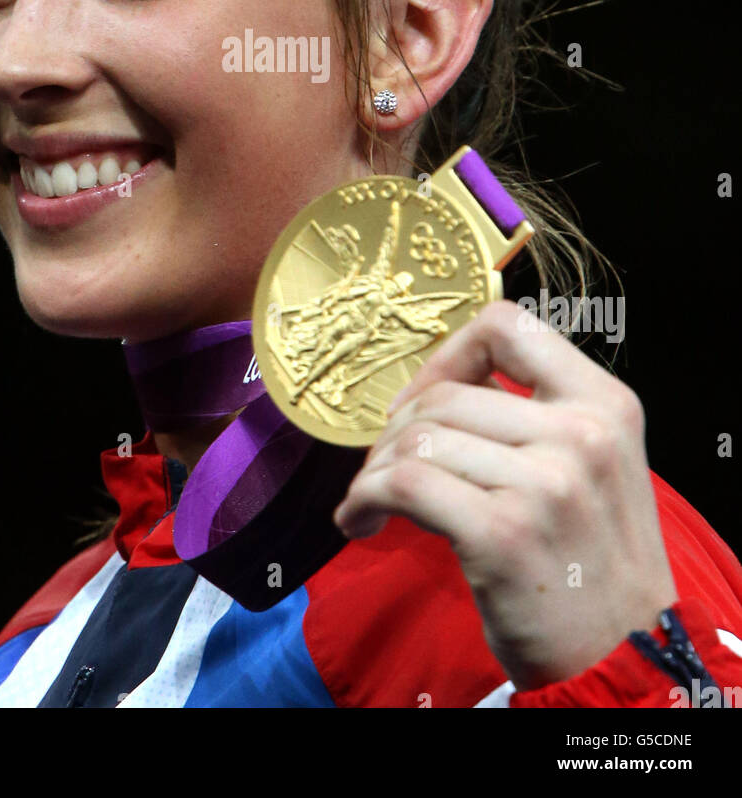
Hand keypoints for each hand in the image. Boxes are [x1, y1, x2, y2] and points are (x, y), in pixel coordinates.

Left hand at [332, 299, 676, 692]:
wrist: (622, 658)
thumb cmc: (593, 561)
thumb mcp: (597, 465)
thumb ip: (538, 412)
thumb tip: (445, 379)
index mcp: (605, 404)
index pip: (507, 325)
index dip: (449, 355)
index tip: (425, 399)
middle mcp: (582, 435)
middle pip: (446, 393)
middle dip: (398, 430)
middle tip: (387, 469)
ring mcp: (545, 484)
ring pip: (418, 438)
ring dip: (376, 470)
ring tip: (374, 501)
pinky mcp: (503, 534)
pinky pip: (403, 484)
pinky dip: (364, 499)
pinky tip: (361, 521)